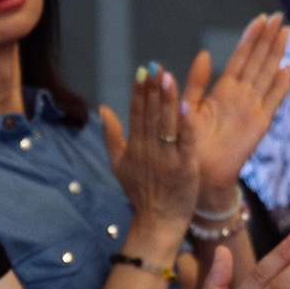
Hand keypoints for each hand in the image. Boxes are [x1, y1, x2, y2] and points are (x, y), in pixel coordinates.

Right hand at [99, 64, 198, 240]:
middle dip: (153, 90)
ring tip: (168, 78)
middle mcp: (149, 150)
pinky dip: (185, 126)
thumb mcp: (118, 164)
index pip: (136, 113)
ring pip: (166, 125)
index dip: (140, 92)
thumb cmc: (140, 192)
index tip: (143, 71)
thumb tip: (102, 108)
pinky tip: (186, 107)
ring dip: (167, 100)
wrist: (157, 221)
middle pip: (151, 115)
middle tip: (157, 67)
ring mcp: (167, 159)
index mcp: (134, 146)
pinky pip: (185, 143)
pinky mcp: (185, 168)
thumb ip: (111, 135)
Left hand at [181, 14, 289, 202]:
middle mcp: (241, 96)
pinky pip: (272, 101)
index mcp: (224, 90)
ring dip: (276, 54)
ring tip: (285, 33)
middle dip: (268, 39)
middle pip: (258, 62)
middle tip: (278, 16)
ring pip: (267, 75)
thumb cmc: (189, 144)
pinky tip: (287, 70)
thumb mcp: (188, 107)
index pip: (241, 57)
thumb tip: (204, 54)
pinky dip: (280, 87)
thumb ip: (197, 82)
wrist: (199, 175)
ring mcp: (253, 109)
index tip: (261, 18)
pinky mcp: (259, 124)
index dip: (251, 38)